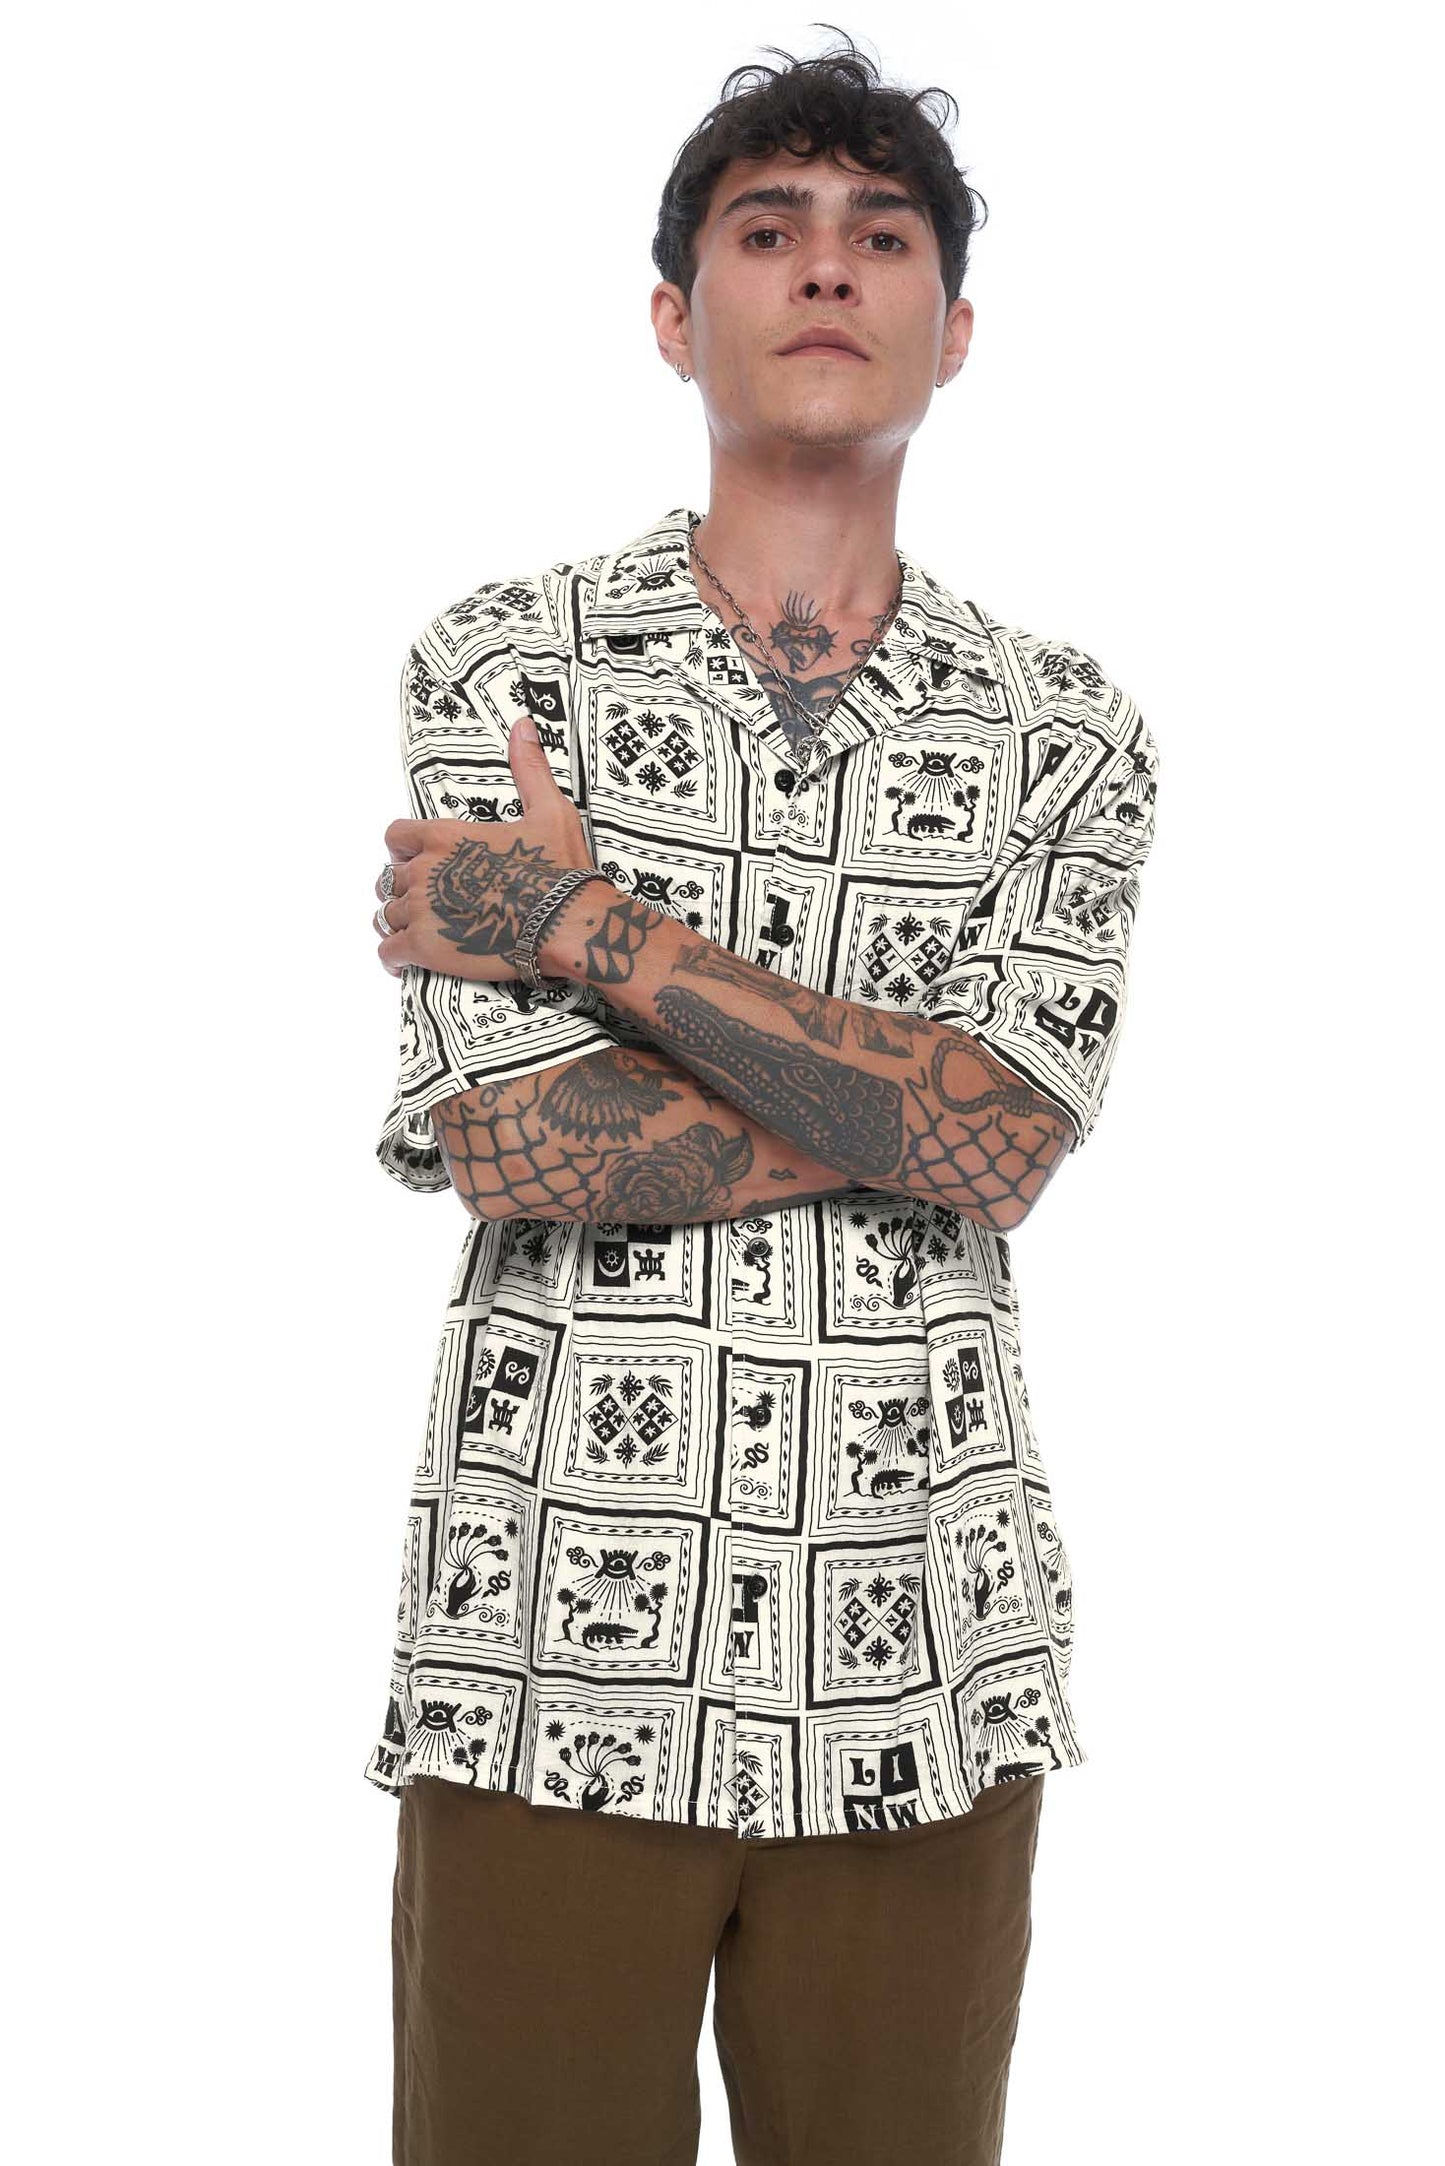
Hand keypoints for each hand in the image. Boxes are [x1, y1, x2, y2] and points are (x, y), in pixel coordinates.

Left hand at [375, 717, 597, 981]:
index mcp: (445, 835)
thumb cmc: (560, 870)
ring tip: (421, 931)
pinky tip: (407, 959)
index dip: (405, 850)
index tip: (422, 863)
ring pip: (386, 914)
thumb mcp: (549, 809)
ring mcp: (420, 909)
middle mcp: (424, 869)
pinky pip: (388, 951)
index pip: (395, 837)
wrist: (568, 923)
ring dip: (400, 922)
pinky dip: (394, 956)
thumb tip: (523, 725)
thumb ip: (528, 768)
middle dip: (407, 890)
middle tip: (432, 904)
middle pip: (390, 879)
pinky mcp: (423, 947)